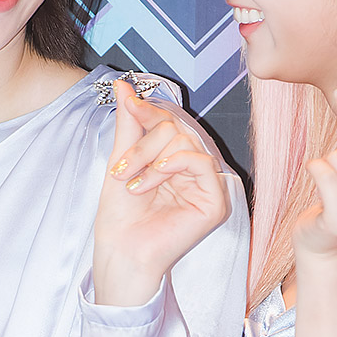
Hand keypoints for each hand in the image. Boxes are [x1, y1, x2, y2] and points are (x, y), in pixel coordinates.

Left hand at [92, 79, 230, 305]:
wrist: (120, 251)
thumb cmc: (120, 215)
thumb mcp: (122, 159)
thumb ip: (130, 123)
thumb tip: (124, 85)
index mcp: (176, 161)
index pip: (171, 123)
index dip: (150, 111)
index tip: (128, 106)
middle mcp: (196, 172)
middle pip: (177, 129)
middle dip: (144, 144)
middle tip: (121, 169)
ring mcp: (208, 186)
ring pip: (186, 142)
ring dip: (151, 158)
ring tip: (133, 183)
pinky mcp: (216, 202)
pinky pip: (202, 162)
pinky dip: (175, 163)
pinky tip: (155, 178)